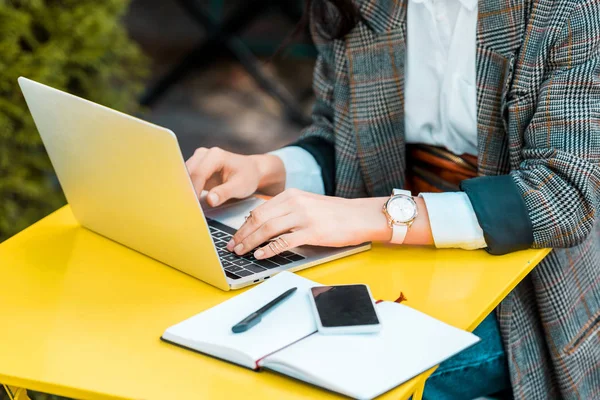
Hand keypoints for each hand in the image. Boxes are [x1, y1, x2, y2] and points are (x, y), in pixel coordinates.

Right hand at [185, 147, 285, 206]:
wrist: (252, 171)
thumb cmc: (248, 177)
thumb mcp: (240, 186)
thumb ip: (224, 193)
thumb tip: (210, 200)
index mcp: (215, 155)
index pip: (198, 174)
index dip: (193, 191)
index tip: (192, 206)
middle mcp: (204, 154)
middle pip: (188, 174)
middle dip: (186, 192)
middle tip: (186, 209)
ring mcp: (198, 160)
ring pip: (184, 176)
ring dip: (184, 191)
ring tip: (186, 207)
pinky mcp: (196, 167)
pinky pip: (187, 179)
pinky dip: (187, 190)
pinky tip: (189, 202)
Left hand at [226, 189, 392, 258]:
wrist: (360, 216)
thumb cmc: (335, 213)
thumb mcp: (307, 204)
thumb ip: (287, 211)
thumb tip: (263, 225)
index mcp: (291, 195)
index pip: (260, 210)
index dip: (243, 225)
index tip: (235, 235)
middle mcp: (295, 203)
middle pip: (259, 219)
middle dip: (242, 234)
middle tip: (232, 246)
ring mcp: (303, 217)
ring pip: (268, 229)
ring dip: (251, 242)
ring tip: (241, 252)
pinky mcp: (312, 232)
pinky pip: (284, 241)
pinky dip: (269, 249)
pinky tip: (261, 255)